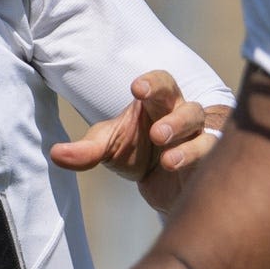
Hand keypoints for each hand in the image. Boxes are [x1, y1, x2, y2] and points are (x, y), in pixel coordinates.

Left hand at [49, 70, 221, 212]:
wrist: (161, 184)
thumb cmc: (135, 151)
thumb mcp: (107, 148)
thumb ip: (85, 150)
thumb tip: (56, 154)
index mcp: (158, 104)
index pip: (162, 84)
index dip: (153, 84)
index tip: (137, 89)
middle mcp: (184, 118)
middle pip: (189, 109)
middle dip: (175, 120)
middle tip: (156, 134)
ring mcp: (202, 141)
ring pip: (207, 136)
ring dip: (189, 147)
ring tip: (169, 161)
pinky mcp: (210, 167)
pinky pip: (214, 162)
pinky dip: (200, 167)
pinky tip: (182, 174)